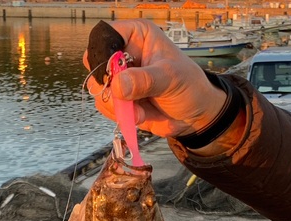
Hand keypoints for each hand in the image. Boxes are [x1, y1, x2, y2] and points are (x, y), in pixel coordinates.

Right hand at [83, 19, 226, 137]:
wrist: (194, 115)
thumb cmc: (189, 86)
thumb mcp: (171, 78)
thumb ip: (145, 80)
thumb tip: (118, 86)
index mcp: (136, 36)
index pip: (105, 35)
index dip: (102, 54)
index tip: (111, 74)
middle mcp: (124, 55)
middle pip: (95, 64)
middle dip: (107, 84)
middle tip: (123, 96)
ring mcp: (120, 79)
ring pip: (99, 90)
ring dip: (116, 105)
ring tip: (140, 110)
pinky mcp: (120, 100)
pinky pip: (107, 107)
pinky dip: (120, 115)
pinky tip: (139, 116)